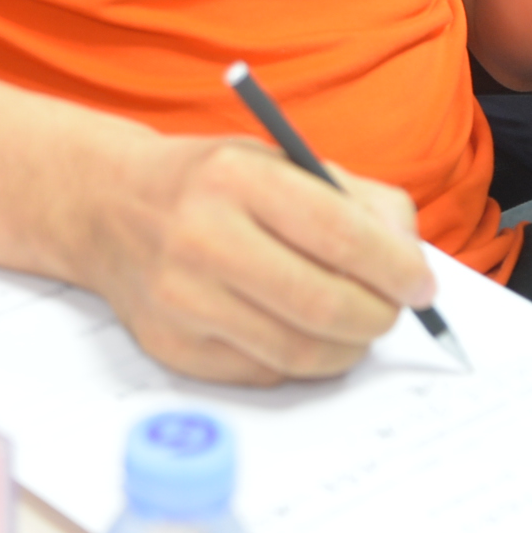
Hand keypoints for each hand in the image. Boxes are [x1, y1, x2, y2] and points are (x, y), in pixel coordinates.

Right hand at [81, 135, 433, 385]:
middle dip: (379, 316)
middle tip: (395, 311)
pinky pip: (264, 373)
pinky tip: (301, 331)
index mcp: (237, 177)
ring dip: (348, 348)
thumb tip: (410, 260)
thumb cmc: (213, 182)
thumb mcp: (281, 159)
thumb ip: (355, 199)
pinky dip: (301, 361)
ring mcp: (182, 299)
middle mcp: (202, 237)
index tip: (421, 283)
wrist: (109, 206)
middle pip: (322, 304)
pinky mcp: (172, 348)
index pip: (339, 233)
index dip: (394, 267)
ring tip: (357, 325)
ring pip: (298, 351)